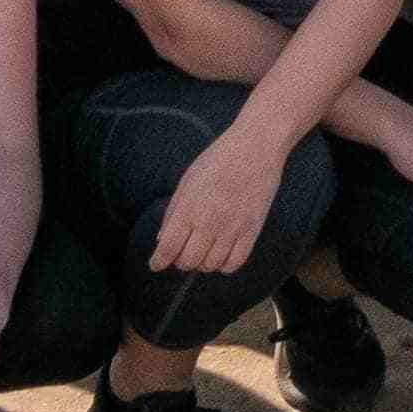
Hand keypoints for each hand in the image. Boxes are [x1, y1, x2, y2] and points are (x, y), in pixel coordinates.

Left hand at [148, 128, 287, 283]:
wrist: (256, 147)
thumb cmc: (219, 160)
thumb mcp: (187, 181)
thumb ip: (173, 212)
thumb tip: (162, 240)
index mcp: (189, 207)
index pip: (168, 248)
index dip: (158, 261)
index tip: (156, 264)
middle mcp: (209, 221)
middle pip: (188, 261)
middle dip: (180, 262)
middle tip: (182, 253)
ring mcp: (232, 227)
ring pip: (210, 265)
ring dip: (202, 264)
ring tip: (203, 251)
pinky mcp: (252, 230)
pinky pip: (234, 263)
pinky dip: (224, 265)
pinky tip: (221, 254)